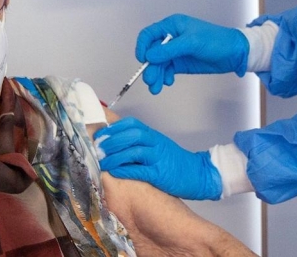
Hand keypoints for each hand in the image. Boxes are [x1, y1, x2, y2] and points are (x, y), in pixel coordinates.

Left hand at [94, 117, 221, 199]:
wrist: (199, 174)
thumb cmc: (174, 161)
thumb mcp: (157, 146)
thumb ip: (139, 142)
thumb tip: (113, 142)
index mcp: (153, 135)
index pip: (131, 124)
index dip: (113, 128)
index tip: (99, 135)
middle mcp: (156, 143)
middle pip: (131, 135)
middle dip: (111, 141)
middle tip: (97, 148)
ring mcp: (159, 158)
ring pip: (134, 152)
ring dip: (115, 156)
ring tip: (102, 162)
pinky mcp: (161, 174)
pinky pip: (140, 170)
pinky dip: (126, 170)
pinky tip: (115, 173)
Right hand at [136, 14, 248, 93]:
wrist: (234, 53)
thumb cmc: (217, 40)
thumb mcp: (192, 43)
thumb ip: (170, 49)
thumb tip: (150, 56)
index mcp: (172, 26)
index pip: (149, 35)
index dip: (143, 47)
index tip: (143, 60)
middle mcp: (170, 38)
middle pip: (152, 52)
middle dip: (150, 67)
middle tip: (150, 80)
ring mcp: (175, 51)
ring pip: (158, 64)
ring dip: (155, 75)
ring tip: (156, 88)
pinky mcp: (180, 63)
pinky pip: (166, 70)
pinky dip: (164, 77)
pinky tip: (167, 82)